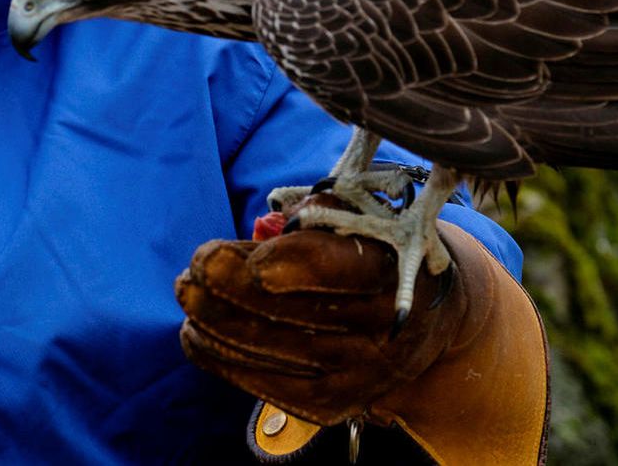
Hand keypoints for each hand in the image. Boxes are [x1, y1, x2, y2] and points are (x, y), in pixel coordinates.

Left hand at [176, 195, 548, 461]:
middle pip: (304, 313)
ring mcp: (366, 371)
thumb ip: (317, 215)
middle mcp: (388, 325)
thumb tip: (266, 231)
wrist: (429, 311)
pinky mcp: (340, 402)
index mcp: (398, 266)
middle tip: (194, 270)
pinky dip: (227, 362)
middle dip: (237, 291)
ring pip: (283, 352)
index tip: (244, 255)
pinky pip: (275, 387)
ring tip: (188, 297)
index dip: (291, 262)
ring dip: (222, 325)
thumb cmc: (375, 247)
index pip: (346, 267)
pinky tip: (195, 336)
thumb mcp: (362, 216)